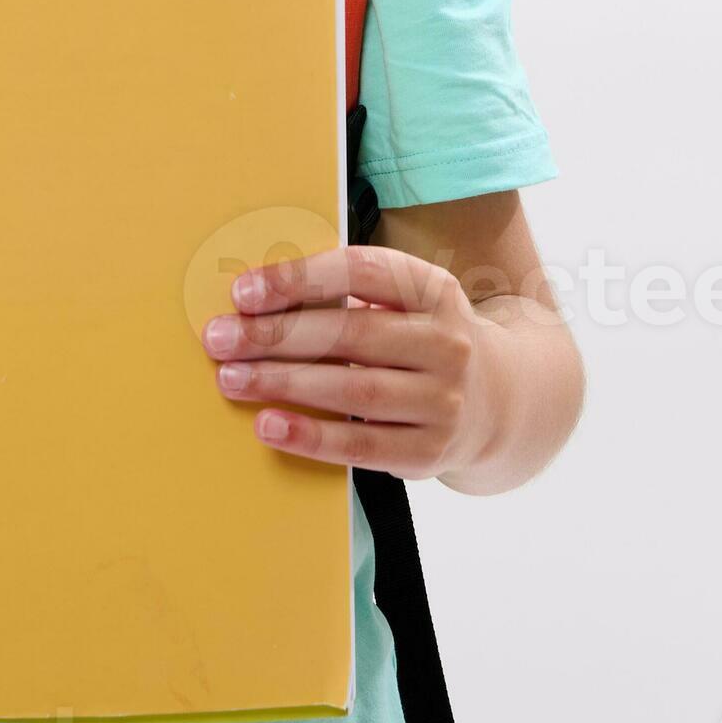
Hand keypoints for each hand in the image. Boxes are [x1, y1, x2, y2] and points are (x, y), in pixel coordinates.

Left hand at [198, 245, 493, 479]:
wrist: (501, 401)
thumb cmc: (424, 341)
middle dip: (277, 335)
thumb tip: (258, 298)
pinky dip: (311, 436)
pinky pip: (361, 446)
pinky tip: (269, 424)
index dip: (300, 278)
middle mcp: (447, 342)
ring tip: (232, 378)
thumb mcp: (407, 303)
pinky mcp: (430, 451)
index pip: (363, 271)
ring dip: (284, 383)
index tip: (244, 292)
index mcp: (435, 290)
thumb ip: (349, 295)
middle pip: (351, 333)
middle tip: (220, 339)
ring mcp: (444, 400)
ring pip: (353, 389)